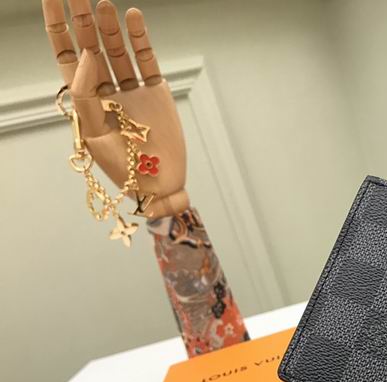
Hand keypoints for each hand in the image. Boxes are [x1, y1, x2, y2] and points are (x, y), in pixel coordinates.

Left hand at [43, 0, 187, 217]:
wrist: (158, 186)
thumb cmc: (123, 168)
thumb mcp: (94, 133)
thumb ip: (86, 93)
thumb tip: (87, 54)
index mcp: (85, 100)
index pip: (67, 54)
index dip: (58, 27)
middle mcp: (107, 90)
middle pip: (92, 45)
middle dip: (83, 18)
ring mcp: (133, 90)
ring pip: (118, 49)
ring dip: (110, 25)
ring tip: (104, 2)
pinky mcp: (157, 93)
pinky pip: (147, 60)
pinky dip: (141, 39)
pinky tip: (134, 18)